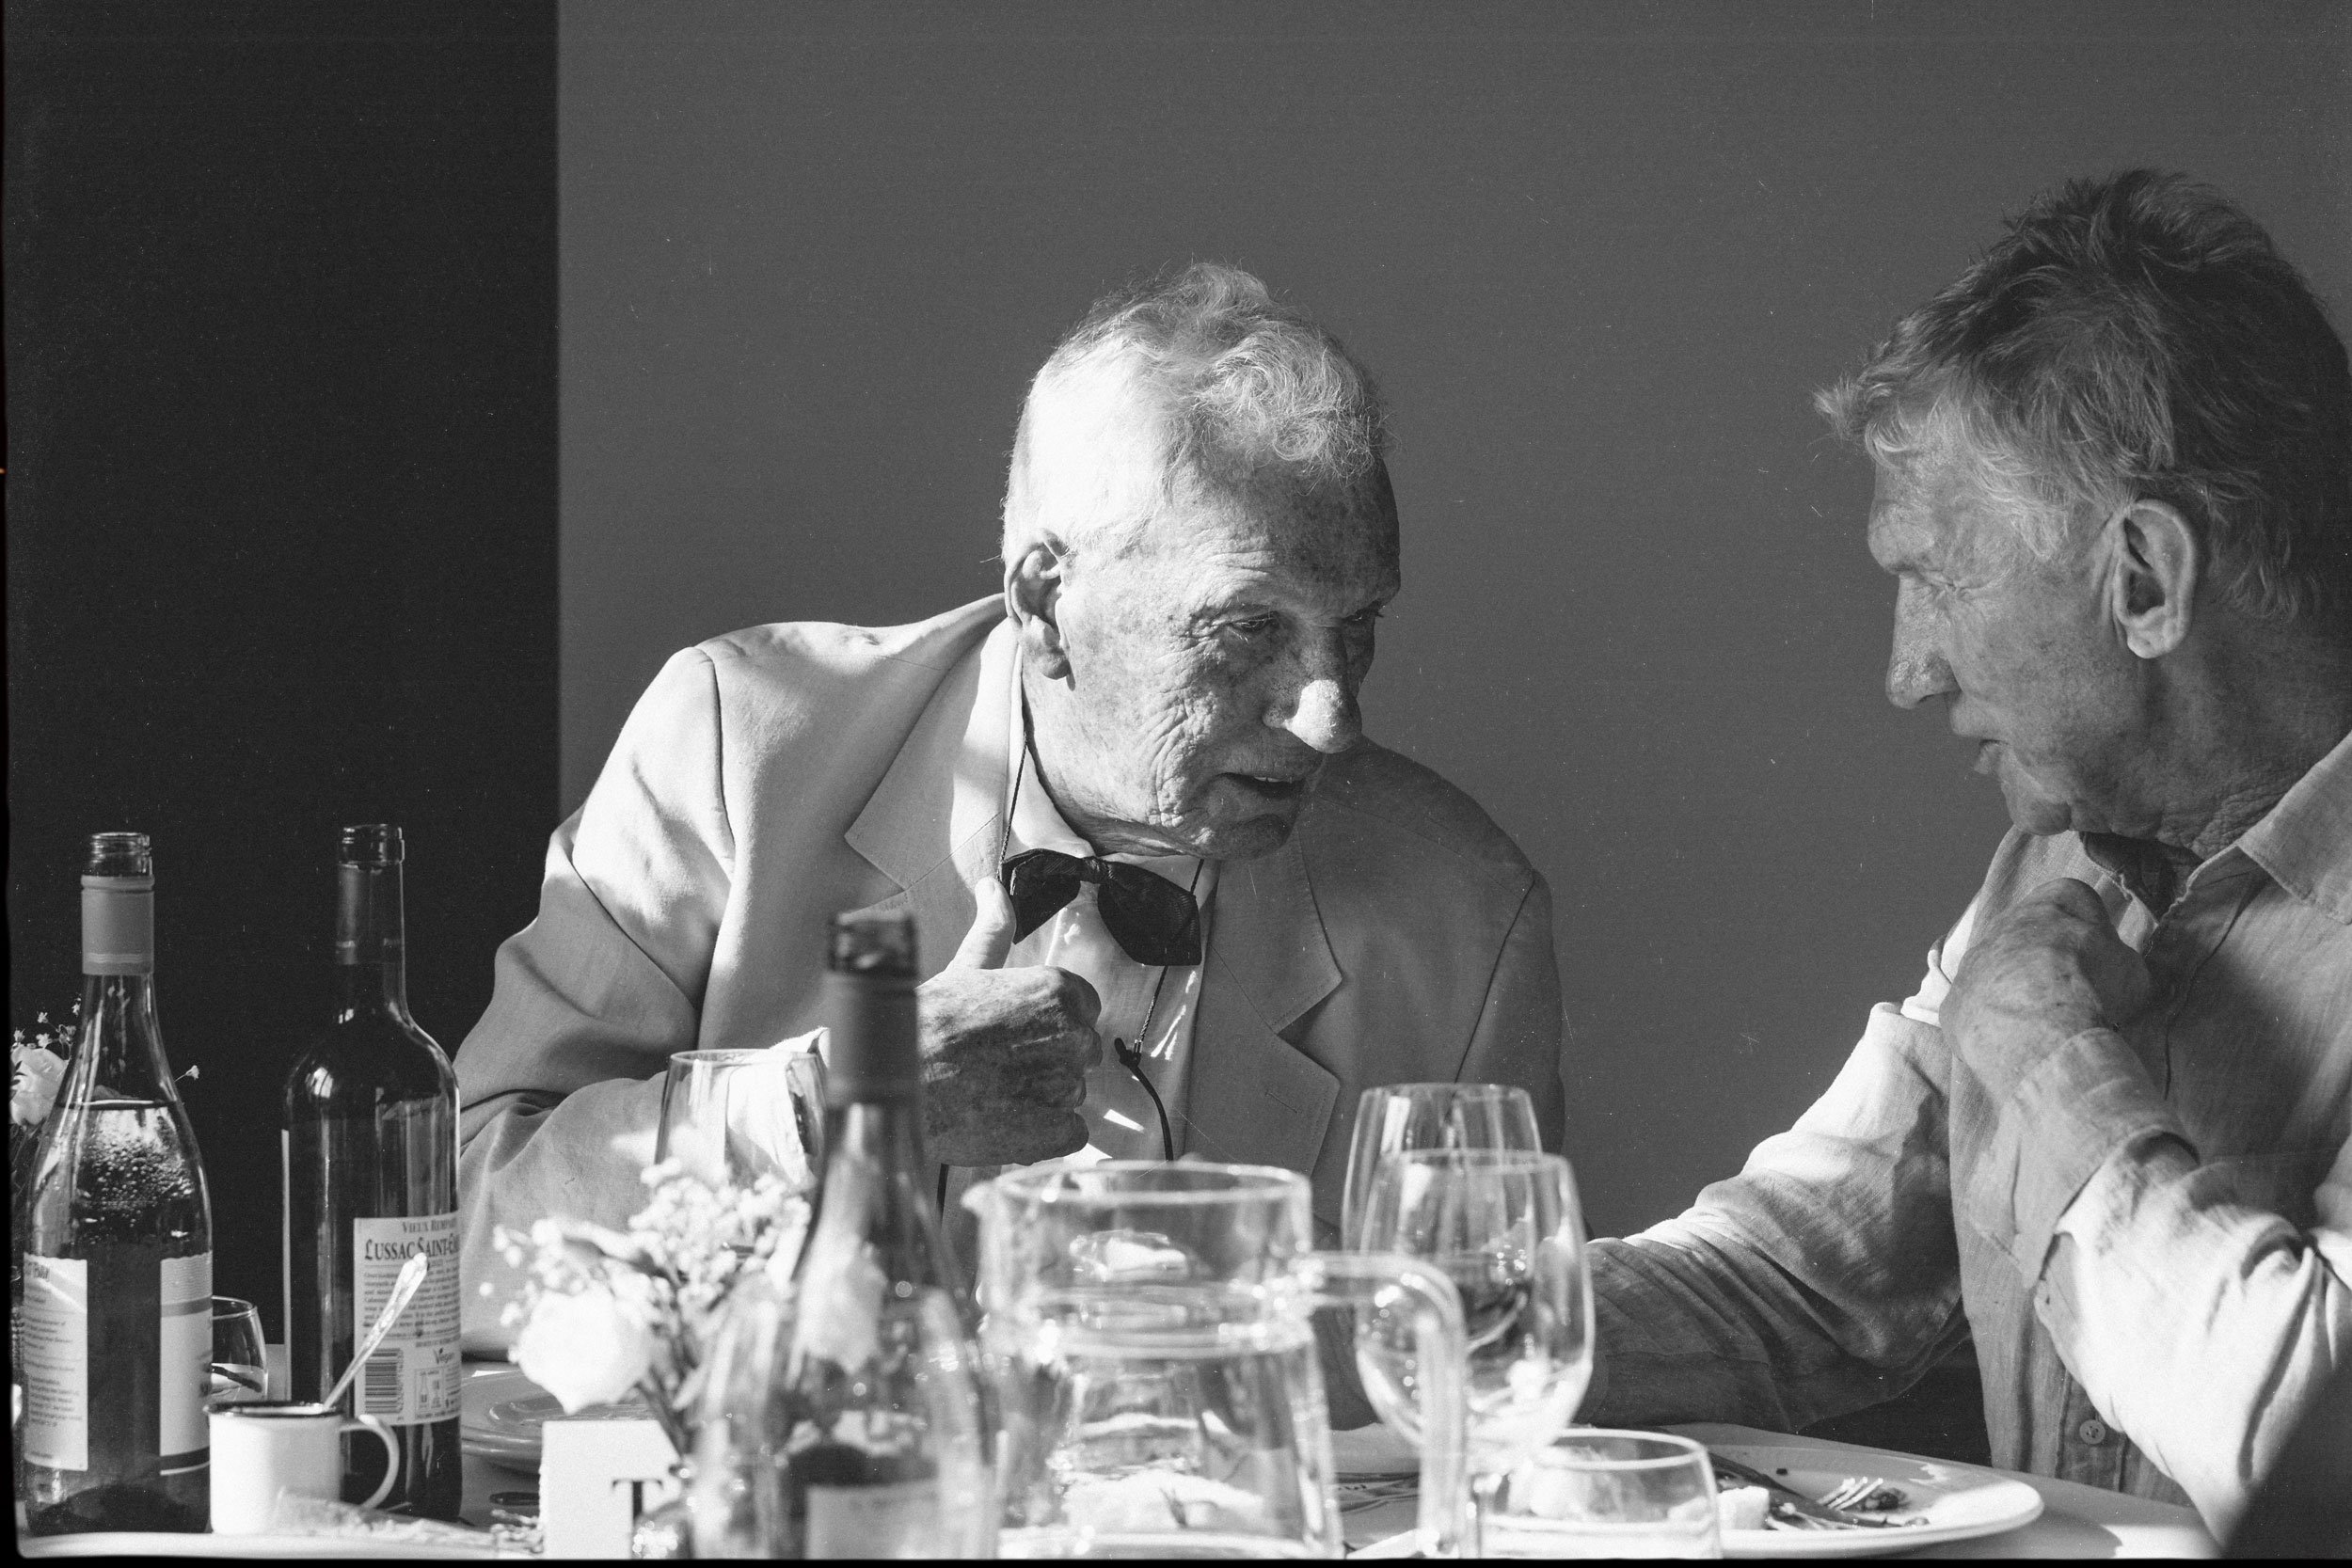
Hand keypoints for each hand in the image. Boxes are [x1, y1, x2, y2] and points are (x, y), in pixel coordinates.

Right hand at [917, 875, 1102, 1165]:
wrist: (898, 1085)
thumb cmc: (927, 1027)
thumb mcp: (965, 967)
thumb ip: (994, 928)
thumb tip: (993, 888)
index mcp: (1060, 990)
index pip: (1082, 1010)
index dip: (1045, 1025)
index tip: (1012, 1034)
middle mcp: (1073, 1034)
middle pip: (1079, 1052)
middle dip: (1046, 1061)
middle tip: (997, 1064)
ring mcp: (1067, 1085)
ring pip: (1072, 1093)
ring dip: (1041, 1098)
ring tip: (993, 1093)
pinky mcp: (1059, 1131)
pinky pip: (1070, 1132)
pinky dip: (1044, 1134)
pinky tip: (1005, 1121)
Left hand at [1945, 877, 2151, 1101]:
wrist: (2034, 1026)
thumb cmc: (2093, 986)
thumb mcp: (2133, 971)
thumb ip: (2128, 967)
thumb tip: (2135, 976)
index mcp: (2055, 900)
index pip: (2075, 900)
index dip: (2092, 929)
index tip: (2101, 958)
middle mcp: (2007, 921)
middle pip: (2032, 937)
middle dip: (2051, 963)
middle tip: (2076, 996)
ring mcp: (1974, 959)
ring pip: (1999, 972)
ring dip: (2020, 994)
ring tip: (2048, 1026)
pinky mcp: (1954, 1000)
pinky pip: (1976, 1010)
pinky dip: (1994, 1026)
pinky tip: (2016, 1045)